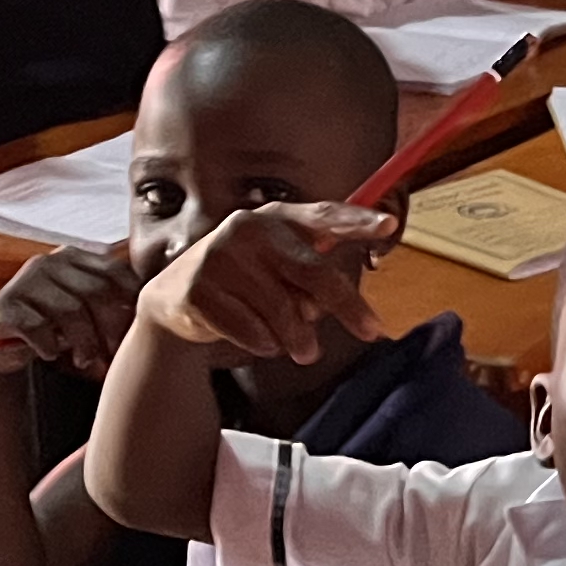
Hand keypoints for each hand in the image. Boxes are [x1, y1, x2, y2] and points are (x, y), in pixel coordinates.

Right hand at [0, 243, 143, 377]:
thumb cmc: (50, 330)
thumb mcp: (84, 314)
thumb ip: (111, 306)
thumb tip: (153, 321)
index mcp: (73, 257)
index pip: (117, 273)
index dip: (132, 304)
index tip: (136, 333)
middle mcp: (48, 263)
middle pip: (97, 292)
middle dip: (111, 329)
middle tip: (113, 356)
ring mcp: (24, 281)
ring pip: (71, 311)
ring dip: (84, 344)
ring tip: (86, 362)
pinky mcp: (4, 306)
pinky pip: (38, 326)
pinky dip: (49, 346)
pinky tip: (50, 355)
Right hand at [138, 202, 388, 362]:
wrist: (175, 298)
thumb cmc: (246, 282)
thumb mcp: (280, 268)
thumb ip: (314, 275)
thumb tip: (341, 302)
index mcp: (275, 218)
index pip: (324, 215)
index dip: (357, 220)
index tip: (390, 224)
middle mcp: (248, 228)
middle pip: (313, 271)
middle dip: (347, 306)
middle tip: (372, 332)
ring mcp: (219, 256)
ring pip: (283, 309)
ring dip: (298, 337)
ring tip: (302, 349)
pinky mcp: (198, 288)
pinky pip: (250, 329)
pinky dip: (264, 343)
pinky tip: (261, 341)